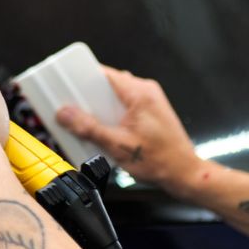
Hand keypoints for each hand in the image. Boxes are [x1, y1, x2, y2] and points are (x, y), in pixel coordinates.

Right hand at [56, 66, 201, 198]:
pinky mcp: (149, 112)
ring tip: (85, 122)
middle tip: (71, 108)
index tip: (67, 84)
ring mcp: (149, 101)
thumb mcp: (118, 145)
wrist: (183, 173)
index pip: (105, 74)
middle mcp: (146, 92)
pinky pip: (124, 106)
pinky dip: (110, 115)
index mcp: (140, 93)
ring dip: (99, 108)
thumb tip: (65, 114)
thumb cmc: (160, 160)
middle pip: (108, 85)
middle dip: (88, 97)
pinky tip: (102, 129)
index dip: (83, 78)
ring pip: (115, 97)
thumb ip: (90, 128)